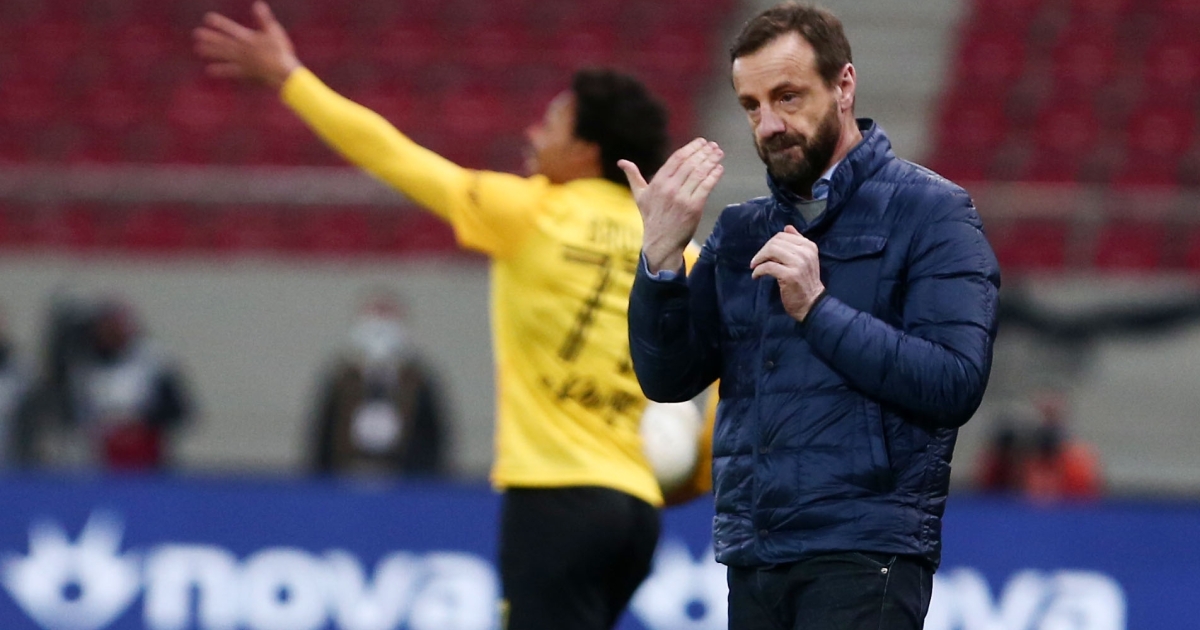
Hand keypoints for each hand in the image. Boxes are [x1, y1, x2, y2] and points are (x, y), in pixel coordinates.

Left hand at [192, 1, 300, 88]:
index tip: (207, 18)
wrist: (282, 73)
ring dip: (210, 52)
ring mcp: (242, 61)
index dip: (219, 23)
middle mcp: (242, 50)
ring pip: (223, 55)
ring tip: (198, 49)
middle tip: (196, 34)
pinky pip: (229, 71)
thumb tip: (258, 4)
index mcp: (248, 39)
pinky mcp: (245, 72)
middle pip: (223, 42)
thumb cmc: (281, 52)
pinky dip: (220, 70)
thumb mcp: (275, 32)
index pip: (231, 29)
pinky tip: (209, 70)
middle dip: (210, 37)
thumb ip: (264, 19)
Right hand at [618, 138, 723, 272]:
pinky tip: (719, 168)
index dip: (691, 148)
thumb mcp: (639, 196)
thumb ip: (633, 176)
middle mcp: (670, 188)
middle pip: (690, 163)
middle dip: (704, 152)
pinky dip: (714, 176)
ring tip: (719, 153)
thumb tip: (621, 162)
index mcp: (658, 182)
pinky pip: (706, 187)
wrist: (660, 243)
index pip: (677, 159)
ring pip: (700, 173)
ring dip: (711, 161)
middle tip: (714, 145)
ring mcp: (682, 198)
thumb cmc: (651, 218)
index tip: (701, 142)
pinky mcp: (694, 208)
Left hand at [750, 225, 825, 321]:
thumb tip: (787, 227)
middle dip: (762, 251)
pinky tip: (756, 276)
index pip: (783, 235)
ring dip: (758, 259)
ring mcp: (798, 263)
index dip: (769, 243)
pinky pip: (768, 267)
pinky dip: (758, 271)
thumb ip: (797, 242)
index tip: (764, 254)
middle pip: (775, 242)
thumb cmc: (806, 282)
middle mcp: (805, 252)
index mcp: (809, 246)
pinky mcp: (789, 275)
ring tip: (755, 267)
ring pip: (771, 251)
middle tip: (756, 261)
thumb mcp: (806, 259)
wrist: (812, 303)